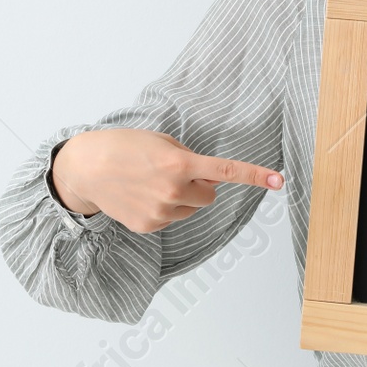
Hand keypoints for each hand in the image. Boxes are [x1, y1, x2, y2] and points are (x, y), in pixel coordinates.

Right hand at [51, 127, 282, 234]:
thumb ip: (189, 158)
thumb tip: (209, 178)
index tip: (278, 180)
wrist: (88, 167)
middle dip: (200, 184)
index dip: (255, 175)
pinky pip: (171, 219)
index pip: (226, 172)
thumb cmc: (124, 146)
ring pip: (191, 209)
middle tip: (173, 171)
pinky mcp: (149, 226)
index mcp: (179, 163)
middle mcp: (174, 190)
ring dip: (181, 197)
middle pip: (210, 195)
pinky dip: (163, 208)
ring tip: (152, 182)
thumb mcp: (161, 140)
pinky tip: (142, 195)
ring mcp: (161, 212)